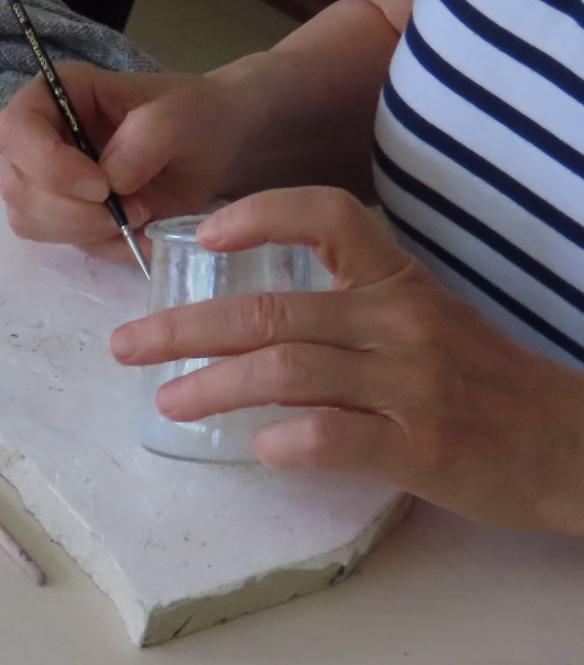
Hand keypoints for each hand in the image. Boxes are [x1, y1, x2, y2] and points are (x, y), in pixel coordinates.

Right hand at [0, 65, 261, 263]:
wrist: (214, 148)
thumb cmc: (194, 116)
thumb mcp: (183, 115)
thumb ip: (147, 139)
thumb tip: (111, 179)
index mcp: (57, 95)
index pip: (15, 129)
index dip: (46, 164)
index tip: (100, 186)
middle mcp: (39, 138)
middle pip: (17, 186)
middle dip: (73, 210)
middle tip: (135, 209)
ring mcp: (44, 180)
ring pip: (29, 220)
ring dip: (85, 230)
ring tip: (141, 215)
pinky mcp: (60, 215)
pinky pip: (59, 242)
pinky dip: (102, 245)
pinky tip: (138, 230)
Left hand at [110, 187, 583, 532]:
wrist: (569, 444)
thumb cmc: (477, 383)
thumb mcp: (418, 323)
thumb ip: (342, 310)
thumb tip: (240, 321)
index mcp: (397, 282)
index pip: (329, 217)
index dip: (263, 215)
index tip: (204, 231)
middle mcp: (400, 322)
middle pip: (272, 311)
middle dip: (184, 327)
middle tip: (125, 345)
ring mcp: (410, 386)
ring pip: (289, 370)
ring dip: (215, 386)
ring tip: (167, 401)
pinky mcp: (420, 448)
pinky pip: (336, 436)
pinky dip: (288, 440)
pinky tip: (258, 449)